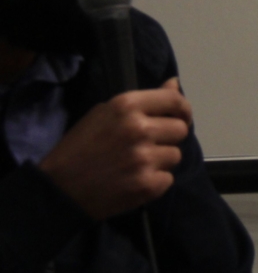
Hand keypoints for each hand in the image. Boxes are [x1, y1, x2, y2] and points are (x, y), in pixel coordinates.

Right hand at [39, 79, 192, 219]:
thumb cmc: (80, 148)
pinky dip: (155, 181)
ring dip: (161, 160)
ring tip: (136, 164)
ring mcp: (145, 158)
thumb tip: (175, 83)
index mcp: (126, 106)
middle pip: (181, 129)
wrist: (59, 190)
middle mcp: (139, 129)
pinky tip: (134, 180)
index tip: (181, 117)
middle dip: (168, 137)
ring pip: (176, 155)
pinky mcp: (148, 185)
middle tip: (148, 145)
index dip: (184, 109)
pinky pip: (168, 179)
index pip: (175, 100)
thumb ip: (143, 100)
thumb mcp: (104, 114)